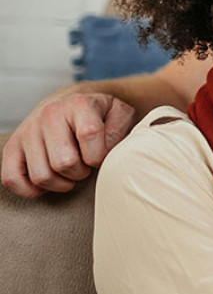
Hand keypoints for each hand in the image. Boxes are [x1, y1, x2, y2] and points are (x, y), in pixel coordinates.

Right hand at [1, 92, 135, 197]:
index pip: (90, 135)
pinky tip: (49, 182)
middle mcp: (49, 114)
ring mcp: (27, 131)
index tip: (101, 157)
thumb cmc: (99, 115)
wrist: (70, 104)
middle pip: (64, 162)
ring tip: (70, 173)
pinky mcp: (12, 147)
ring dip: (61, 183)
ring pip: (42, 175)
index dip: (99, 155)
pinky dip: (31, 189)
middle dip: (81, 172)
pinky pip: (12, 179)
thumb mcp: (120, 114)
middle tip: (85, 166)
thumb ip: (120, 130)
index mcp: (79, 104)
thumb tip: (105, 152)